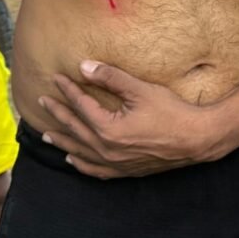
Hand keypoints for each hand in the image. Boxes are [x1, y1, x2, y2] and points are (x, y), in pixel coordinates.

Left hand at [38, 62, 217, 177]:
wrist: (196, 139)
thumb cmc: (170, 112)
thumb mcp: (139, 89)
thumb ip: (110, 77)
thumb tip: (84, 66)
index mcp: (108, 129)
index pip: (81, 106)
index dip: (68, 90)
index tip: (57, 78)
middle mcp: (107, 150)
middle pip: (75, 129)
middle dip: (58, 114)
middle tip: (42, 101)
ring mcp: (116, 163)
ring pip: (80, 153)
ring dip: (63, 141)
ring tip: (47, 135)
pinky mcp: (126, 170)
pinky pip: (96, 171)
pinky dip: (81, 164)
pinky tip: (74, 161)